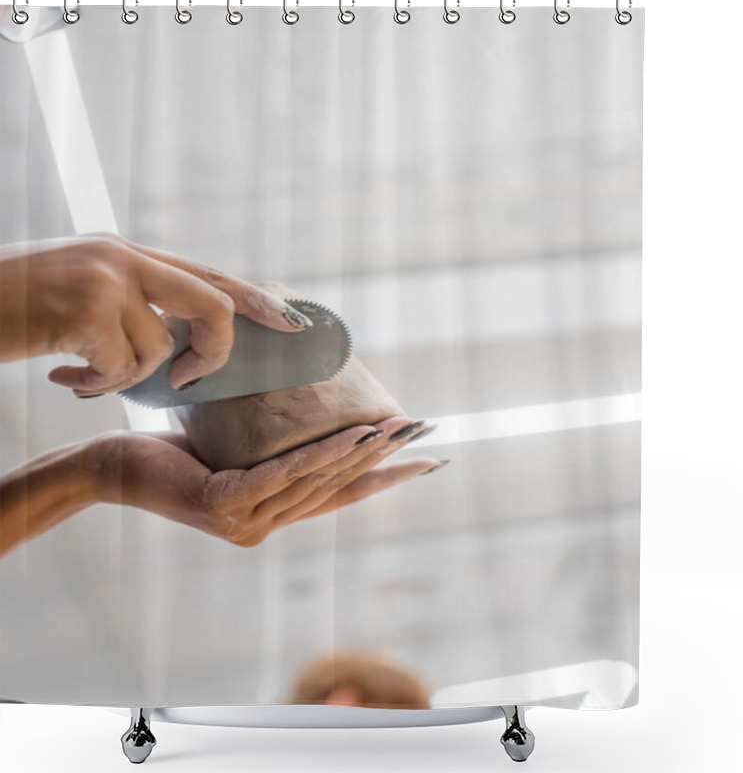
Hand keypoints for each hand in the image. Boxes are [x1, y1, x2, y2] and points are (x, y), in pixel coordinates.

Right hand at [0, 233, 313, 394]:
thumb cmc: (14, 307)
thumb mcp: (79, 290)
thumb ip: (134, 302)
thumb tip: (179, 341)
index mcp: (127, 252)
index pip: (209, 275)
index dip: (257, 301)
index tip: (295, 324)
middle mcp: (123, 257)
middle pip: (212, 303)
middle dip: (215, 351)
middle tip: (192, 378)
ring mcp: (106, 280)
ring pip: (159, 351)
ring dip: (124, 378)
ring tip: (84, 371)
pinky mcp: (85, 310)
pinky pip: (122, 369)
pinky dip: (97, 385)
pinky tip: (64, 375)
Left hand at [86, 416, 445, 546]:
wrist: (109, 472)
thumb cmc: (169, 456)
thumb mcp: (230, 455)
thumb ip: (267, 457)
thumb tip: (307, 421)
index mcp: (271, 515)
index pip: (340, 497)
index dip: (385, 479)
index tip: (427, 461)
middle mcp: (265, 526)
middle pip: (338, 488)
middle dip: (386, 458)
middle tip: (424, 431)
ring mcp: (246, 521)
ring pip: (317, 482)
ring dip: (362, 451)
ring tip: (397, 427)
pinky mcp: (225, 504)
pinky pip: (282, 474)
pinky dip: (321, 455)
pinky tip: (350, 436)